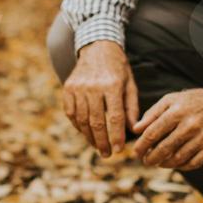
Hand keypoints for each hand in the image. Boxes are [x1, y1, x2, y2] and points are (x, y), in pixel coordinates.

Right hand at [61, 40, 139, 156]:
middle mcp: (93, 86)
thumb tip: (134, 130)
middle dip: (102, 142)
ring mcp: (78, 87)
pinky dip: (78, 126)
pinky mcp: (68, 88)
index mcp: (112, 85)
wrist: (97, 47)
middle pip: (96, 122)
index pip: (114, 117)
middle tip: (107, 155)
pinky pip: (71, 113)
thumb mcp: (130, 85)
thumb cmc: (118, 69)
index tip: (119, 150)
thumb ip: (132, 108)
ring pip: (82, 120)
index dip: (116, 136)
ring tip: (98, 147)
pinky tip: (86, 133)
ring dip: (89, 137)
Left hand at [131, 87, 202, 170]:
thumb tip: (135, 130)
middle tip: (146, 161)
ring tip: (158, 163)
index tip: (136, 153)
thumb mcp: (170, 100)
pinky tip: (175, 164)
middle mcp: (190, 125)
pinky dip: (182, 166)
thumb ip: (152, 114)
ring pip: (178, 158)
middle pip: (164, 148)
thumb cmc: (192, 102)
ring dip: (164, 164)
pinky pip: (194, 163)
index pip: (152, 134)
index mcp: (177, 112)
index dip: (141, 146)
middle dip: (151, 158)